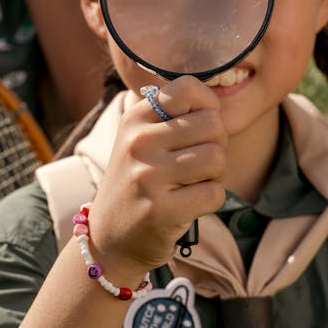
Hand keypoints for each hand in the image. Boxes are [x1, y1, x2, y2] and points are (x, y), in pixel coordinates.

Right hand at [87, 75, 226, 277]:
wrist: (110, 239)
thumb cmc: (139, 183)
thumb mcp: (143, 140)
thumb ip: (174, 118)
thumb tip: (215, 106)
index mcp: (136, 118)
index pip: (188, 88)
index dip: (208, 107)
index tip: (200, 128)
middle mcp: (139, 142)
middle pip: (213, 125)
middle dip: (217, 145)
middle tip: (199, 164)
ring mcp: (148, 176)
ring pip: (217, 159)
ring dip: (215, 175)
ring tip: (194, 183)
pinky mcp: (161, 210)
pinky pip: (215, 193)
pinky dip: (210, 201)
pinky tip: (189, 205)